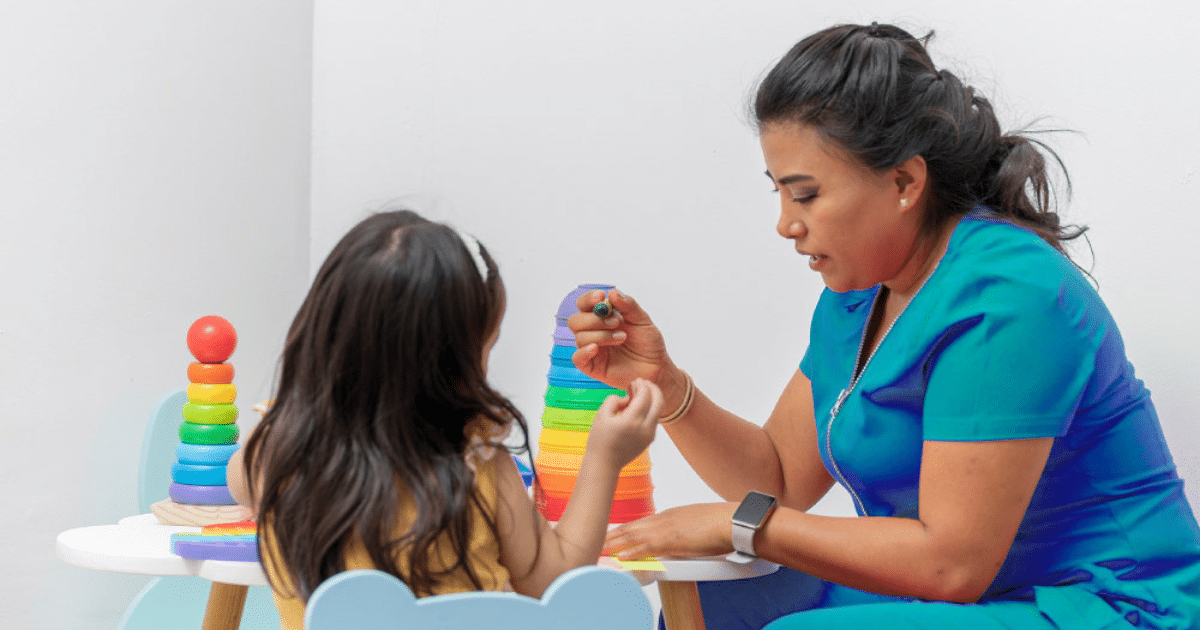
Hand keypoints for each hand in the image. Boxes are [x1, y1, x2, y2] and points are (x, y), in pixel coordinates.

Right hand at [567, 289, 672, 390]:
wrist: (656, 367)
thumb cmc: (648, 344)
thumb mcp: (642, 320)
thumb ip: (628, 305)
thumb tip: (612, 293)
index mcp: (602, 318)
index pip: (584, 304)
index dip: (588, 299)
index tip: (600, 297)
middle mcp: (593, 332)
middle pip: (575, 320)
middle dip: (594, 319)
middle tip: (616, 322)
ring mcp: (592, 349)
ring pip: (579, 337)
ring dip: (601, 335)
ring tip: (621, 338)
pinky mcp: (592, 366)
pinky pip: (577, 358)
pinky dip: (584, 351)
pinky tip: (596, 348)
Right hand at [587, 378, 662, 468]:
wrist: (604, 463)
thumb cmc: (600, 439)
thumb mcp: (601, 414)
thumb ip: (615, 399)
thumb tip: (628, 397)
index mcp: (632, 421)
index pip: (645, 395)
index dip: (642, 385)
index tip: (636, 380)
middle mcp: (644, 428)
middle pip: (659, 401)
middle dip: (654, 388)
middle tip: (645, 383)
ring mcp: (649, 435)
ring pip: (659, 410)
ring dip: (652, 399)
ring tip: (639, 394)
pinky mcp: (650, 439)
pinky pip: (654, 419)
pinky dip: (650, 409)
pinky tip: (638, 407)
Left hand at [603, 502, 738, 559]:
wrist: (733, 521)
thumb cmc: (721, 523)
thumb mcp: (696, 522)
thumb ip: (683, 529)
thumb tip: (678, 539)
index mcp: (670, 514)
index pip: (640, 522)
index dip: (624, 529)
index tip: (612, 534)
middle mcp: (665, 519)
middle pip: (632, 527)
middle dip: (613, 536)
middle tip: (597, 542)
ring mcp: (667, 529)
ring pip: (634, 536)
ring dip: (616, 544)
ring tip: (601, 550)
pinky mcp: (673, 541)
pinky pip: (647, 547)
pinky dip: (632, 552)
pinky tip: (622, 557)